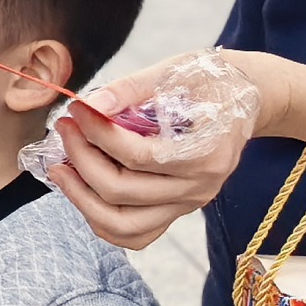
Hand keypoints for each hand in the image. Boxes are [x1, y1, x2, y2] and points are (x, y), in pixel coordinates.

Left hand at [43, 50, 290, 249]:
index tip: (76, 109)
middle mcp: (198, 188)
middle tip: (64, 129)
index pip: (137, 156)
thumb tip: (89, 104)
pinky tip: (80, 188)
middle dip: (81, 159)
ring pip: (123, 225)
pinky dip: (100, 218)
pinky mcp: (176, 211)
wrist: (245, 98)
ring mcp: (188, 204)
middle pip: (122, 192)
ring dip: (81, 197)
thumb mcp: (174, 72)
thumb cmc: (210, 81)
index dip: (97, 134)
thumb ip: (130, 89)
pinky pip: (134, 234)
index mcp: (206, 153)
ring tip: (60, 167)